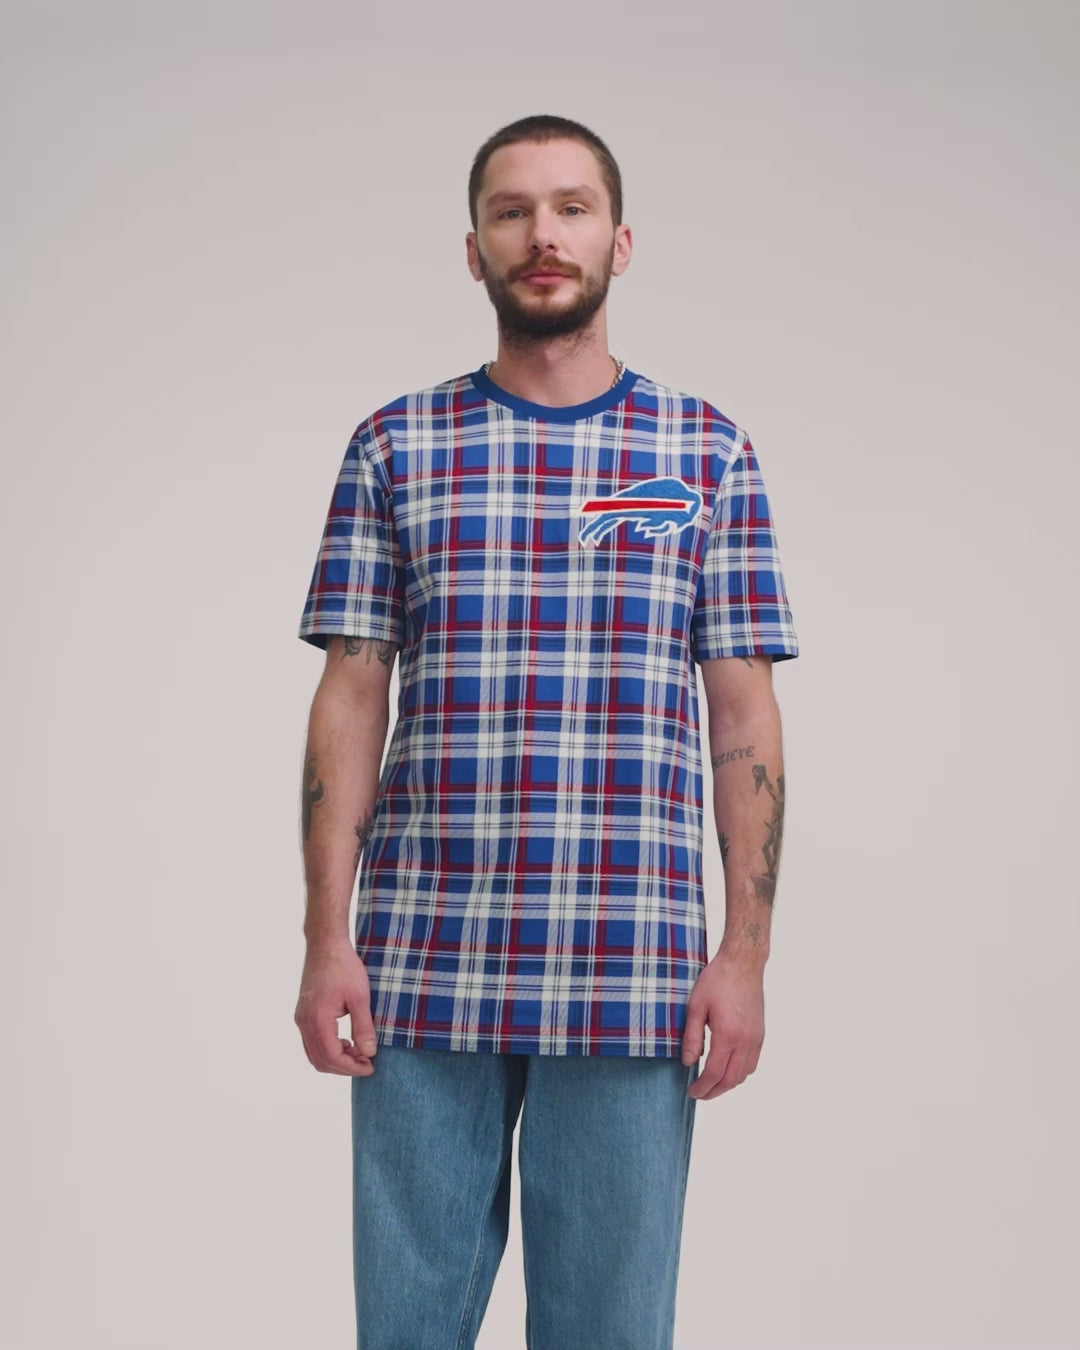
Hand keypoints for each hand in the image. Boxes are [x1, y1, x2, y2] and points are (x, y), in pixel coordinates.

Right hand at [294, 940, 378, 1075]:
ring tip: (358, 1051)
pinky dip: (328, 1048)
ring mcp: (301, 1018)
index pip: (332, 1057)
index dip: (352, 1067)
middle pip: (320, 1060)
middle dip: (344, 1067)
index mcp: (318, 1019)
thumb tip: (369, 1053)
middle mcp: (304, 1022)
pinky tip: (345, 1041)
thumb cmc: (343, 967)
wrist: (326, 945)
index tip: (370, 1066)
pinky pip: (311, 1042)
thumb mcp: (359, 997)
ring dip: (335, 1059)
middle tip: (366, 1062)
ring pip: (314, 1054)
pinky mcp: (303, 1013)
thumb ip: (363, 1027)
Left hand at [680, 951, 764, 1099]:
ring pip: (744, 1074)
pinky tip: (727, 1069)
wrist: (743, 964)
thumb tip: (688, 1062)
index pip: (714, 1073)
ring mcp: (756, 1038)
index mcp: (728, 1034)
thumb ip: (692, 1037)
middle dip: (714, 1091)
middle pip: (731, 1080)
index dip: (702, 1087)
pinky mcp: (760, 1034)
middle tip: (699, 1094)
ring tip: (711, 1084)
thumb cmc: (717, 980)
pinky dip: (740, 1073)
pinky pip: (752, 1063)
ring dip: (727, 1084)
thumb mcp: (696, 1006)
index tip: (691, 1092)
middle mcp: (746, 1040)